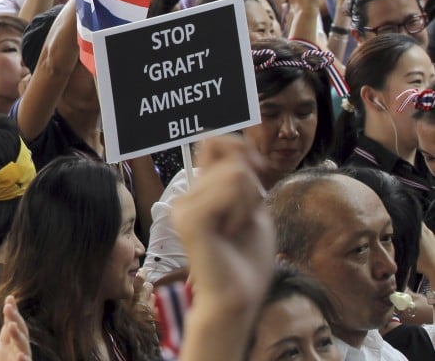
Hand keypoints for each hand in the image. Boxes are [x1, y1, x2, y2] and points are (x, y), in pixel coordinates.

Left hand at [0, 295, 30, 360]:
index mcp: (5, 352)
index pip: (10, 327)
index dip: (11, 313)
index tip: (9, 298)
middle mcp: (15, 356)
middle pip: (19, 333)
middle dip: (15, 319)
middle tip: (8, 306)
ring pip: (24, 349)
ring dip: (19, 337)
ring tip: (11, 326)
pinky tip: (20, 355)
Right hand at [173, 135, 274, 310]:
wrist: (237, 298)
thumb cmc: (246, 261)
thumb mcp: (253, 209)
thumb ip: (244, 178)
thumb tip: (241, 150)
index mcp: (199, 192)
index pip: (213, 143)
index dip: (239, 148)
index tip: (258, 169)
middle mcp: (186, 196)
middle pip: (232, 162)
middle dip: (252, 190)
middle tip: (242, 222)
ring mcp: (184, 206)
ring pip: (234, 175)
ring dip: (248, 204)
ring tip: (235, 230)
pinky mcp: (189, 218)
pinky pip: (227, 192)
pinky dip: (241, 213)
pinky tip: (229, 234)